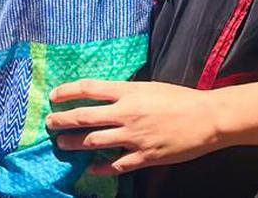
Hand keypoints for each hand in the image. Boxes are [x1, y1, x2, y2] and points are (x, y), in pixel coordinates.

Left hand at [45, 79, 225, 174]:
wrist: (208, 118)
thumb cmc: (179, 99)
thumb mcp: (148, 87)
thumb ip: (124, 92)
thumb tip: (103, 95)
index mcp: (127, 92)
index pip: (88, 88)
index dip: (66, 91)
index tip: (53, 96)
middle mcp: (126, 113)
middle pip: (84, 116)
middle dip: (62, 121)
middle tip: (49, 124)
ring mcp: (135, 136)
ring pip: (94, 141)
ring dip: (74, 144)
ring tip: (62, 145)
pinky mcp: (146, 156)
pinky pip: (117, 164)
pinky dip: (101, 167)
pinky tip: (91, 168)